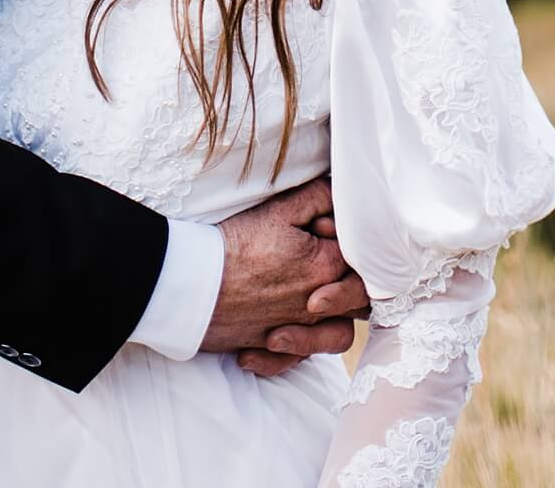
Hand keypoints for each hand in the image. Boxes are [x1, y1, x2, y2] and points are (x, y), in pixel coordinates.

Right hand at [197, 181, 368, 377]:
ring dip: (333, 318)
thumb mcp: (279, 210)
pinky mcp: (273, 348)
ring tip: (313, 300)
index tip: (320, 225)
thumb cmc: (236, 244)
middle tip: (322, 257)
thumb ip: (319, 198)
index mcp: (326, 268)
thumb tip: (341, 195)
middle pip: (360, 300)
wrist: (193, 285)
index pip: (360, 256)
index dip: (345, 238)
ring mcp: (297, 330)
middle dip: (351, 278)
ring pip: (338, 335)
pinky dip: (294, 350)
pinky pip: (298, 359)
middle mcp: (318, 306)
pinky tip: (279, 332)